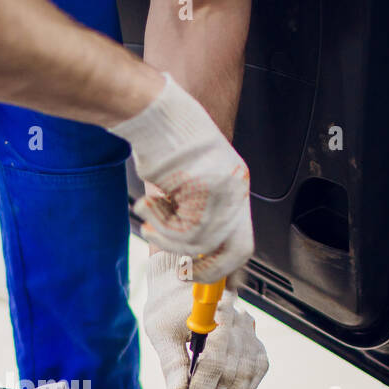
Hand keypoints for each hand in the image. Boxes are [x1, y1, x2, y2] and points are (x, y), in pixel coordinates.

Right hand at [109, 74, 253, 281]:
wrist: (158, 116)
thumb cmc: (165, 147)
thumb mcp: (183, 190)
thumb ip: (187, 220)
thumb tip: (184, 257)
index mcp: (235, 189)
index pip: (241, 241)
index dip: (221, 263)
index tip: (197, 269)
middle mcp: (236, 192)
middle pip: (236, 251)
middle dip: (208, 270)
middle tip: (183, 272)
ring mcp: (224, 192)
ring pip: (201, 243)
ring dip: (167, 237)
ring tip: (148, 218)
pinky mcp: (207, 191)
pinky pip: (183, 229)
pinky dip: (159, 223)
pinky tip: (147, 204)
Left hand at [143, 252, 267, 388]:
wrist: (185, 286)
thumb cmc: (169, 308)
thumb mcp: (162, 333)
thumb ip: (172, 365)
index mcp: (216, 314)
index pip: (213, 362)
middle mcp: (240, 324)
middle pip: (231, 374)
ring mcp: (251, 335)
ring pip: (244, 379)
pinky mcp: (256, 346)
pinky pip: (253, 376)